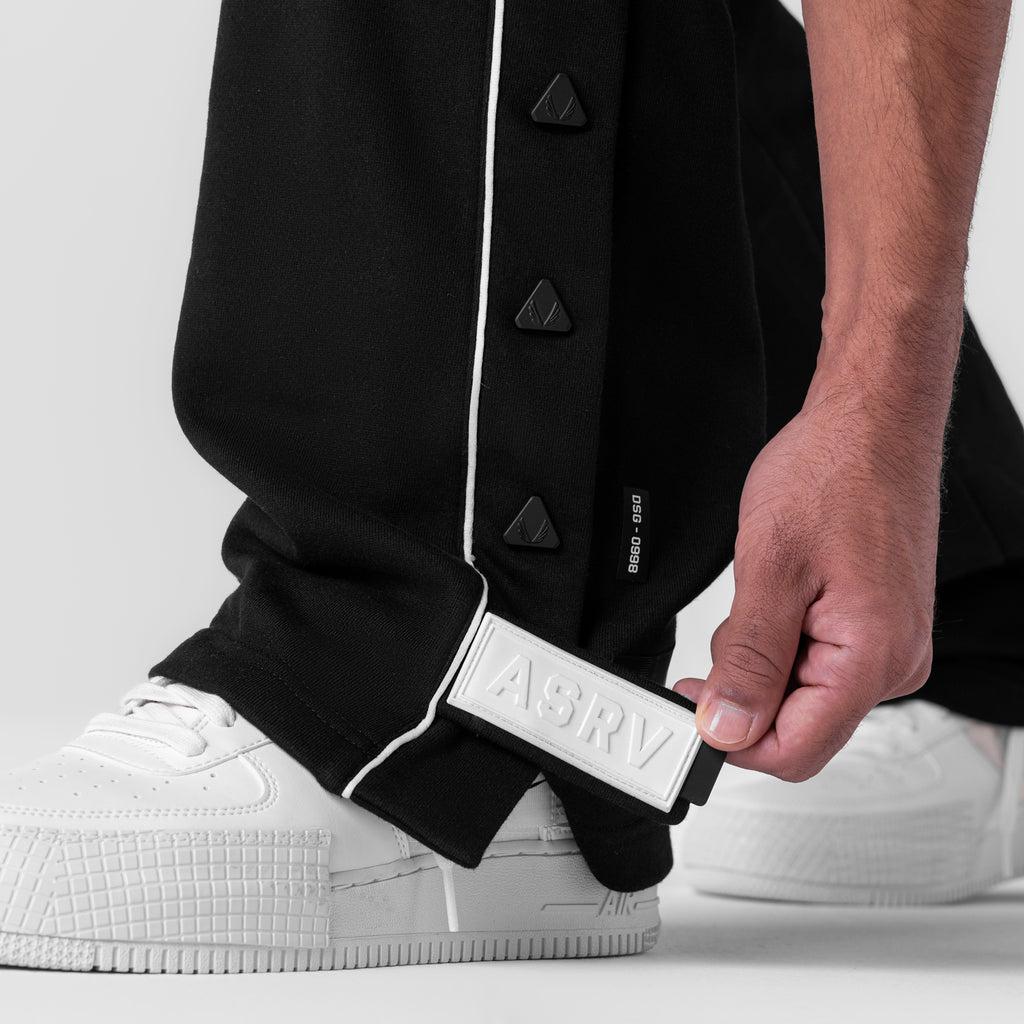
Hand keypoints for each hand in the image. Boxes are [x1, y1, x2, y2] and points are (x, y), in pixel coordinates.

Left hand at [674, 363, 950, 780]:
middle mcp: (894, 663)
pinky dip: (783, 642)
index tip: (689, 710)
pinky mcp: (879, 627)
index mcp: (873, 658)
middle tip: (720, 636)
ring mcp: (890, 645)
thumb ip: (747, 661)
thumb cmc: (835, 472)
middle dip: (745, 695)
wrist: (872, 422)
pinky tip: (781, 595)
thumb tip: (725, 726)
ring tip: (762, 596)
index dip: (730, 740)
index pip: (793, 752)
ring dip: (762, 664)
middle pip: (799, 729)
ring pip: (805, 696)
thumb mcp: (769, 569)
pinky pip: (819, 664)